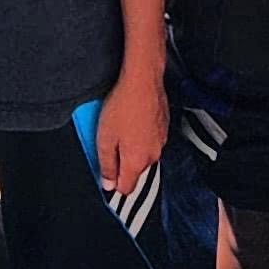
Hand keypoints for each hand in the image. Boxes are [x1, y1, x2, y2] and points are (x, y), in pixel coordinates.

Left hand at [95, 63, 167, 197]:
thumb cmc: (123, 106)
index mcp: (137, 161)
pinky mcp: (164, 127)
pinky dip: (142, 135)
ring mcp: (161, 141)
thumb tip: (108, 183)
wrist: (143, 79)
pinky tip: (133, 119)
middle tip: (111, 142)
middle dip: (122, 162)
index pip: (126, 188)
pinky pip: (151, 140)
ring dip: (133, 147)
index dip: (114, 183)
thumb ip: (106, 165)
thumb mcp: (104, 139)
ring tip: (122, 127)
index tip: (107, 174)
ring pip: (143, 154)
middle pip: (135, 171)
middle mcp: (153, 155)